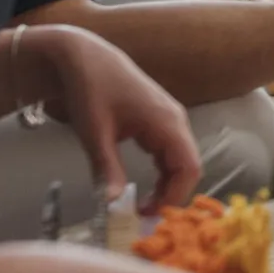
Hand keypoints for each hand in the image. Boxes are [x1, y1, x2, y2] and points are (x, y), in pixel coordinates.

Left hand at [23, 25, 199, 207]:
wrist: (84, 57)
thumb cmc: (91, 89)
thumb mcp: (94, 133)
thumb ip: (107, 169)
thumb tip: (113, 203)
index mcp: (166, 122)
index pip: (188, 168)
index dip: (174, 196)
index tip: (149, 215)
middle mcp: (175, 121)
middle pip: (188, 167)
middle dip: (171, 194)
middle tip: (144, 216)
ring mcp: (169, 119)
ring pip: (181, 161)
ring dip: (167, 185)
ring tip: (142, 204)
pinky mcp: (159, 120)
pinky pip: (170, 152)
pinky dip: (162, 173)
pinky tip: (143, 185)